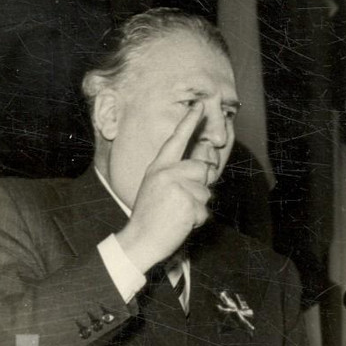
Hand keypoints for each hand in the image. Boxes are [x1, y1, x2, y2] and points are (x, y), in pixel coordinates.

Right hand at [116, 103, 212, 272]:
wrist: (140, 240)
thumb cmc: (150, 216)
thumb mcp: (156, 187)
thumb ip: (176, 174)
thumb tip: (203, 166)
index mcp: (158, 167)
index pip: (176, 139)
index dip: (189, 121)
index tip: (201, 105)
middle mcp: (167, 173)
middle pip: (201, 169)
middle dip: (198, 186)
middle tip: (180, 202)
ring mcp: (177, 187)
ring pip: (205, 191)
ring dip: (197, 206)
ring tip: (177, 213)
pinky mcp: (187, 204)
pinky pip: (204, 210)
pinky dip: (197, 220)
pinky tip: (180, 223)